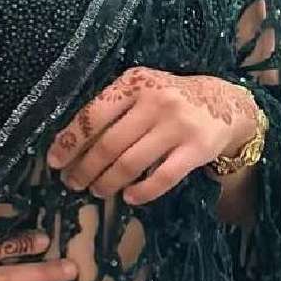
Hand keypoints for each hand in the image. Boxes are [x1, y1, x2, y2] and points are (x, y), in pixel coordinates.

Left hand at [45, 67, 258, 205]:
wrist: (225, 103)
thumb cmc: (170, 98)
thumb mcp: (141, 90)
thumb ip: (113, 108)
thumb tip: (71, 143)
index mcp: (133, 83)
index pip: (93, 115)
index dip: (70, 142)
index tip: (54, 162)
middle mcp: (155, 101)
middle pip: (108, 144)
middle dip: (85, 169)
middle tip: (73, 184)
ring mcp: (177, 125)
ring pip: (131, 163)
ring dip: (108, 183)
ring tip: (97, 191)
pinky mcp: (196, 149)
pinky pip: (162, 178)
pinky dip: (141, 192)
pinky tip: (129, 197)